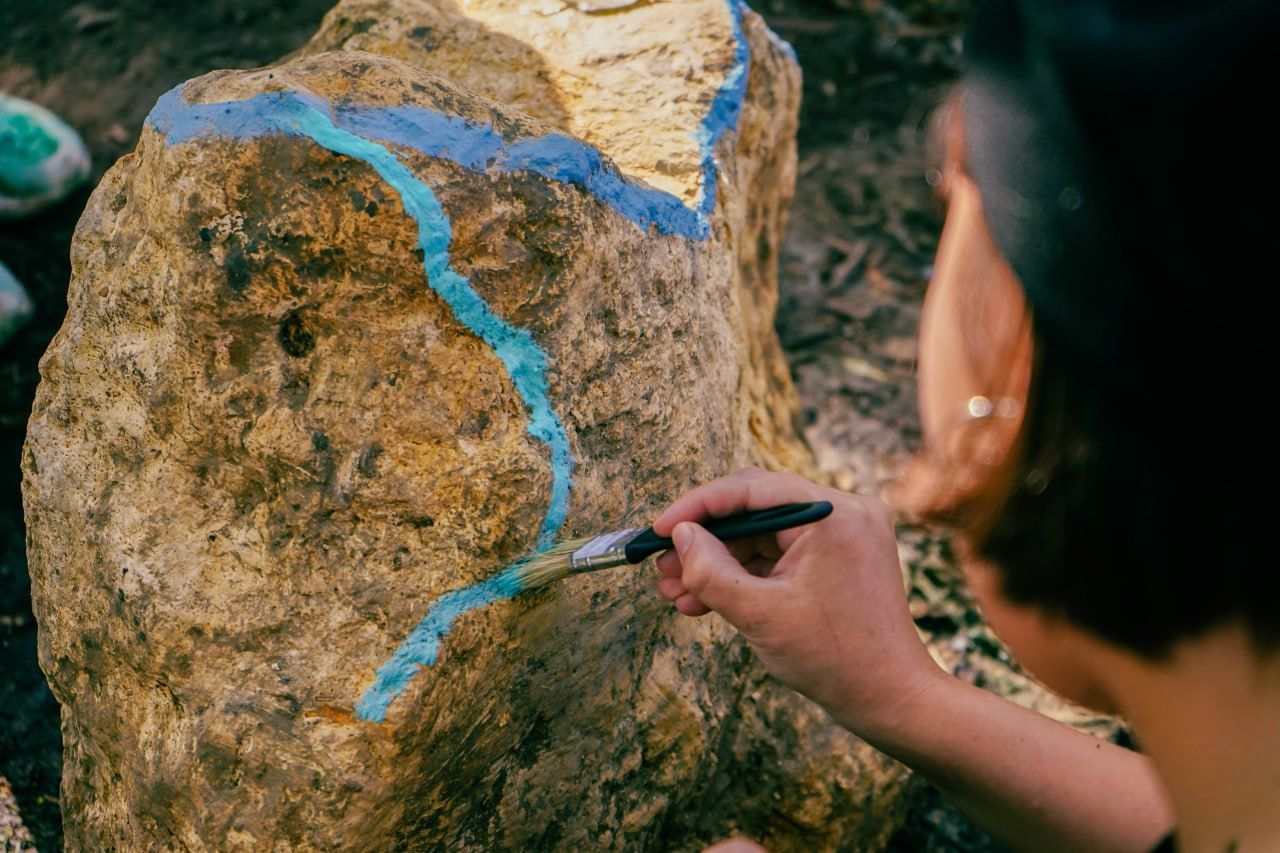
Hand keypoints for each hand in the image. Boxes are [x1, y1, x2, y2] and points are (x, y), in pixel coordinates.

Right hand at [652, 468, 943, 737]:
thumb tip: (680, 536)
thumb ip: (711, 571)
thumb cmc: (836, 658)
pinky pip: (779, 553)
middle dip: (704, 541)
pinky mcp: (838, 556)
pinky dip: (744, 574)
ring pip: (762, 534)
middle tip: (662, 566)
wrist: (891, 698)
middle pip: (755, 509)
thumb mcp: (760, 614)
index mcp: (834, 514)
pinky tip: (704, 598)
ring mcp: (843, 533)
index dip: (697, 507)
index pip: (750, 489)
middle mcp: (844, 512)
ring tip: (675, 591)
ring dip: (718, 562)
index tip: (659, 529)